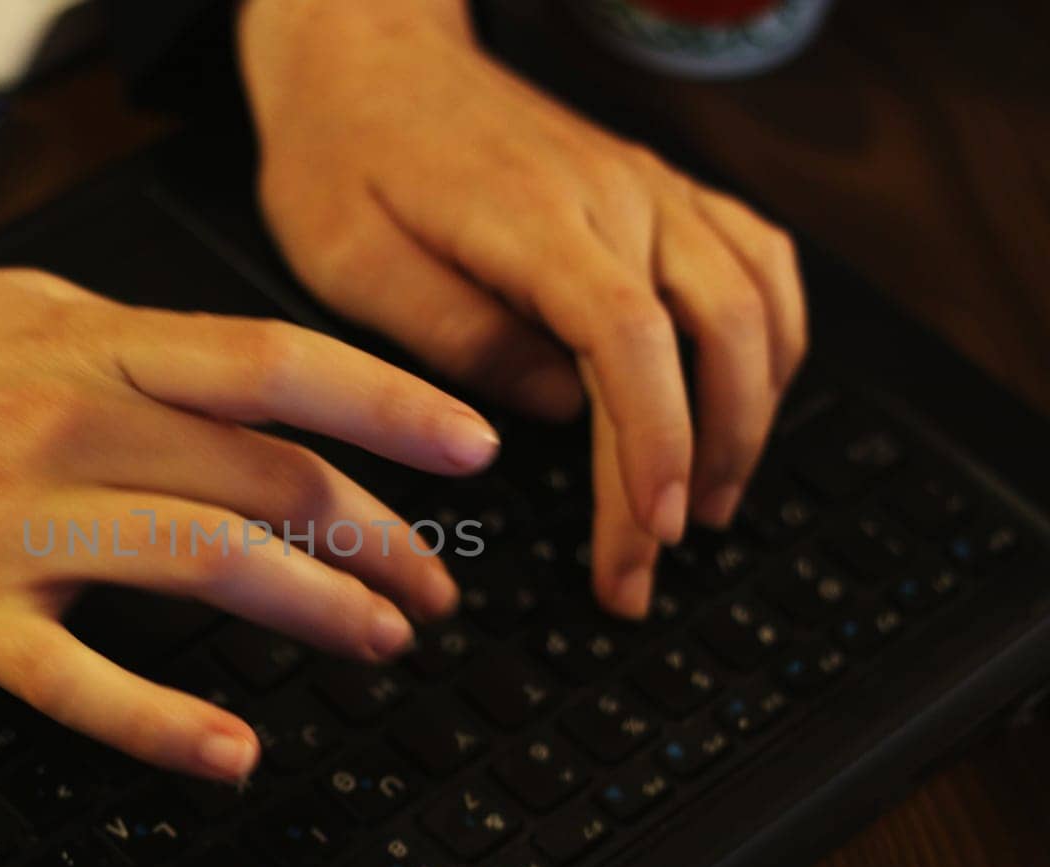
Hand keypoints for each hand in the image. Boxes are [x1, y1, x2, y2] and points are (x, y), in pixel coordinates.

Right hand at [0, 235, 500, 779]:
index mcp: (89, 342)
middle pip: (265, 476)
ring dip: (316, 609)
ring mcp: (12, 520)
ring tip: (381, 643)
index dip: (391, 406)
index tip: (470, 449)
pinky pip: (77, 678)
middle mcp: (67, 421)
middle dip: (376, 536)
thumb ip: (132, 341)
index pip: (276, 364)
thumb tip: (243, 381)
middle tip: (431, 584)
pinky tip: (234, 754)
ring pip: (207, 563)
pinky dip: (163, 721)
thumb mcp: (16, 312)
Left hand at [239, 0, 808, 616]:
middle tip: (661, 558)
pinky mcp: (655, 188)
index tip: (650, 532)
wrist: (368, 57)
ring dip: (753, 410)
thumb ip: (452, 336)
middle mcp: (615, 196)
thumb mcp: (349, 262)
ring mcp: (647, 186)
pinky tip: (753, 394)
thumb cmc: (344, 156)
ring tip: (714, 500)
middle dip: (706, 460)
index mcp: (533, 218)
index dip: (654, 445)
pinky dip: (774, 334)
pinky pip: (757, 253)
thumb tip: (554, 407)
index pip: (629, 341)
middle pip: (716, 332)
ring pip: (756, 298)